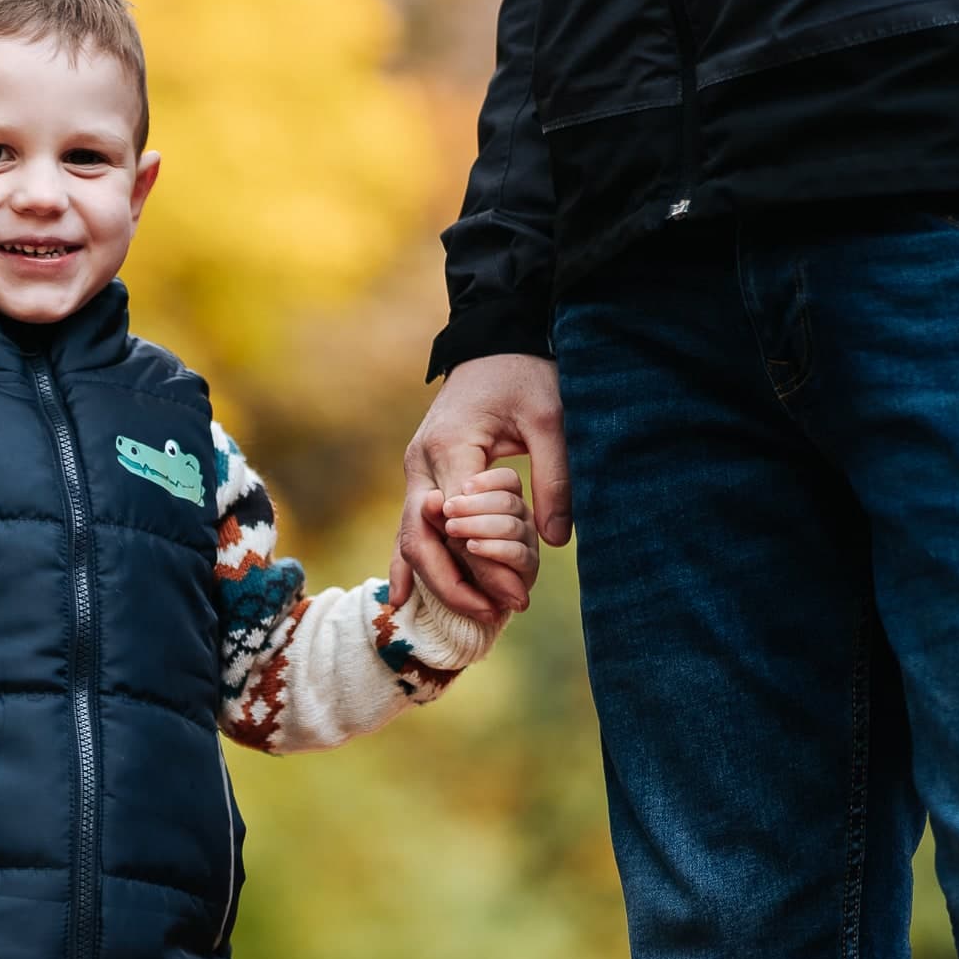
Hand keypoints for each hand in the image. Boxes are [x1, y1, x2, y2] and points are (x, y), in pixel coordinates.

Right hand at [391, 353, 568, 621]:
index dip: (485, 561)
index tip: (518, 594)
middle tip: (497, 614)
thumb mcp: (551, 419)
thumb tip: (556, 541)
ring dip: (439, 581)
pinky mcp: (422, 478)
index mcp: (449, 447)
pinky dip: (409, 563)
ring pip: (410, 539)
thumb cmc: (524, 376)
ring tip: (478, 612)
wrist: (493, 344)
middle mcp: (421, 464)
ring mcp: (416, 473)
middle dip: (455, 584)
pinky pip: (410, 528)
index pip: (461, 521)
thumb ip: (554, 479)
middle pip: (421, 539)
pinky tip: (402, 599)